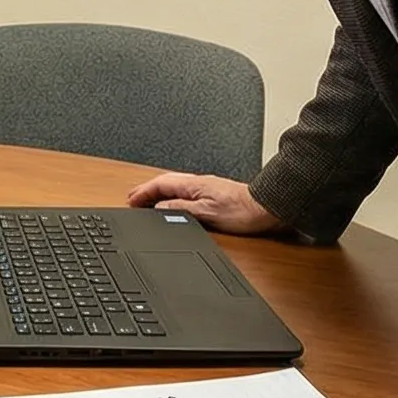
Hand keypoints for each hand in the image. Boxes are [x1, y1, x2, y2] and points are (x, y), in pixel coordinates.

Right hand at [123, 173, 283, 235]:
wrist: (266, 209)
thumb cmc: (242, 212)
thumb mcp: (206, 213)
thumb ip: (181, 210)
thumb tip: (160, 208)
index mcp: (194, 185)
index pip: (161, 184)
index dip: (143, 192)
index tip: (130, 199)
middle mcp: (199, 184)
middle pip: (165, 183)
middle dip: (147, 190)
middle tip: (132, 198)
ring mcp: (206, 188)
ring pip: (174, 188)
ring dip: (158, 194)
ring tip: (146, 202)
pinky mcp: (213, 195)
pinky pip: (184, 194)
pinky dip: (171, 198)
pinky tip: (172, 205)